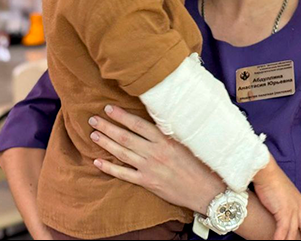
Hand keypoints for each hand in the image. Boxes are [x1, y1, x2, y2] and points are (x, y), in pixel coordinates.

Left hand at [89, 105, 225, 215]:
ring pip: (122, 153)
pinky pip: (124, 174)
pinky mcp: (148, 182)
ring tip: (93, 135)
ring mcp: (149, 168)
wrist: (207, 190)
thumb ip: (170, 130)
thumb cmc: (200, 163)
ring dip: (106, 143)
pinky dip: (110, 168)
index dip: (121, 116)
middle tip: (93, 119)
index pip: (138, 124)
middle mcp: (155, 152)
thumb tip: (156, 115)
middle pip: (125, 137)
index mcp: (165, 139)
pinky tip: (98, 162)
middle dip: (107, 127)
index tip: (109, 108)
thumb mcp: (187, 141)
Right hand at [253, 158, 300, 239]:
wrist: (267, 172)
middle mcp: (298, 206)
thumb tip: (282, 198)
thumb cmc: (272, 177)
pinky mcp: (283, 213)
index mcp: (300, 199)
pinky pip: (283, 230)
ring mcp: (292, 210)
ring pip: (294, 232)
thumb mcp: (284, 188)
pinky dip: (279, 238)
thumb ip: (286, 196)